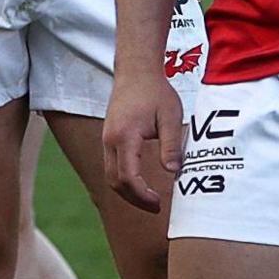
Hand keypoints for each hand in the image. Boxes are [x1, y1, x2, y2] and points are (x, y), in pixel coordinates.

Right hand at [102, 70, 186, 212]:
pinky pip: (111, 167)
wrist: (136, 71)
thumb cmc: (155, 91)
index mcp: (125, 136)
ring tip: (150, 200)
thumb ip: (171, 144)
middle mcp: (110, 140)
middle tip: (156, 207)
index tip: (158, 203)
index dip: (142, 195)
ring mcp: (106, 139)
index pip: (128, 176)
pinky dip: (124, 181)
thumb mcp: (170, 116)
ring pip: (110, 176)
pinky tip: (140, 184)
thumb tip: (172, 171)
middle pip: (115, 182)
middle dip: (134, 199)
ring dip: (128, 192)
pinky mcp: (109, 138)